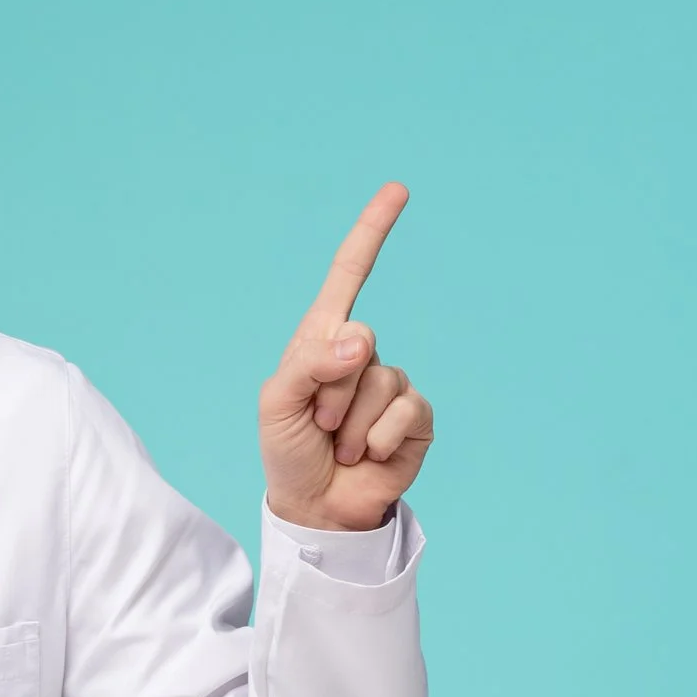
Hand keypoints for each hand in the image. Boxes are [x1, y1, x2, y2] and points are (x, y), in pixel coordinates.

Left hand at [258, 183, 434, 531]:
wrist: (317, 506)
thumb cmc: (288, 451)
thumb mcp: (278, 403)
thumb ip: (310, 365)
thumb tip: (361, 339)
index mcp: (322, 338)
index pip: (350, 275)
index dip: (372, 232)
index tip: (398, 190)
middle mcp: (361, 354)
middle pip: (360, 340)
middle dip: (331, 390)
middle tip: (318, 424)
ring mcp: (392, 383)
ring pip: (381, 382)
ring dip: (352, 423)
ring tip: (340, 444)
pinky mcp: (418, 416)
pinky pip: (406, 412)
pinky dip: (379, 439)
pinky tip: (369, 455)